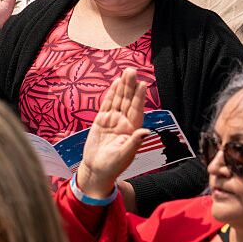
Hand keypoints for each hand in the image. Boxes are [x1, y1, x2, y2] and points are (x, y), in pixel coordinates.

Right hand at [76, 68, 149, 199]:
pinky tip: (114, 84)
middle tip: (132, 70)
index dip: (139, 97)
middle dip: (130, 86)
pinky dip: (110, 94)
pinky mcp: (101, 121)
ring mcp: (112, 121)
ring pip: (118, 100)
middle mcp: (124, 123)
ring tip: (125, 73)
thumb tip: (146, 130)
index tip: (143, 84)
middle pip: (127, 101)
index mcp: (132, 130)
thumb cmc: (113, 166)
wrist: (96, 171)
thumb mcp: (124, 155)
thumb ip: (134, 142)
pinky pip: (107, 105)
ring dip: (122, 87)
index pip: (137, 110)